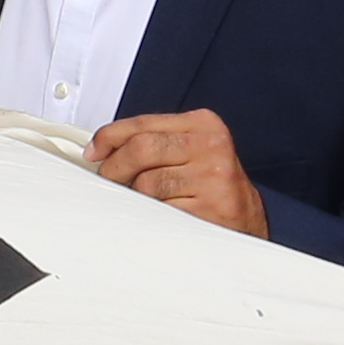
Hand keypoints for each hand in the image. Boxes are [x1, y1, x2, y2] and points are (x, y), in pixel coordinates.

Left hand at [89, 109, 266, 239]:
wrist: (248, 219)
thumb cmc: (214, 186)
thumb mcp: (190, 151)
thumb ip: (153, 142)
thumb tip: (103, 149)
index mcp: (203, 124)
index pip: (143, 124)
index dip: (110, 137)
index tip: (95, 151)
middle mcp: (211, 146)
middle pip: (141, 150)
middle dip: (114, 168)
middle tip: (109, 181)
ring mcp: (213, 178)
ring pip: (147, 185)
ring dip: (136, 198)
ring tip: (146, 202)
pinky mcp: (210, 209)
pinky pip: (160, 212)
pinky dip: (150, 217)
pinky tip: (160, 217)